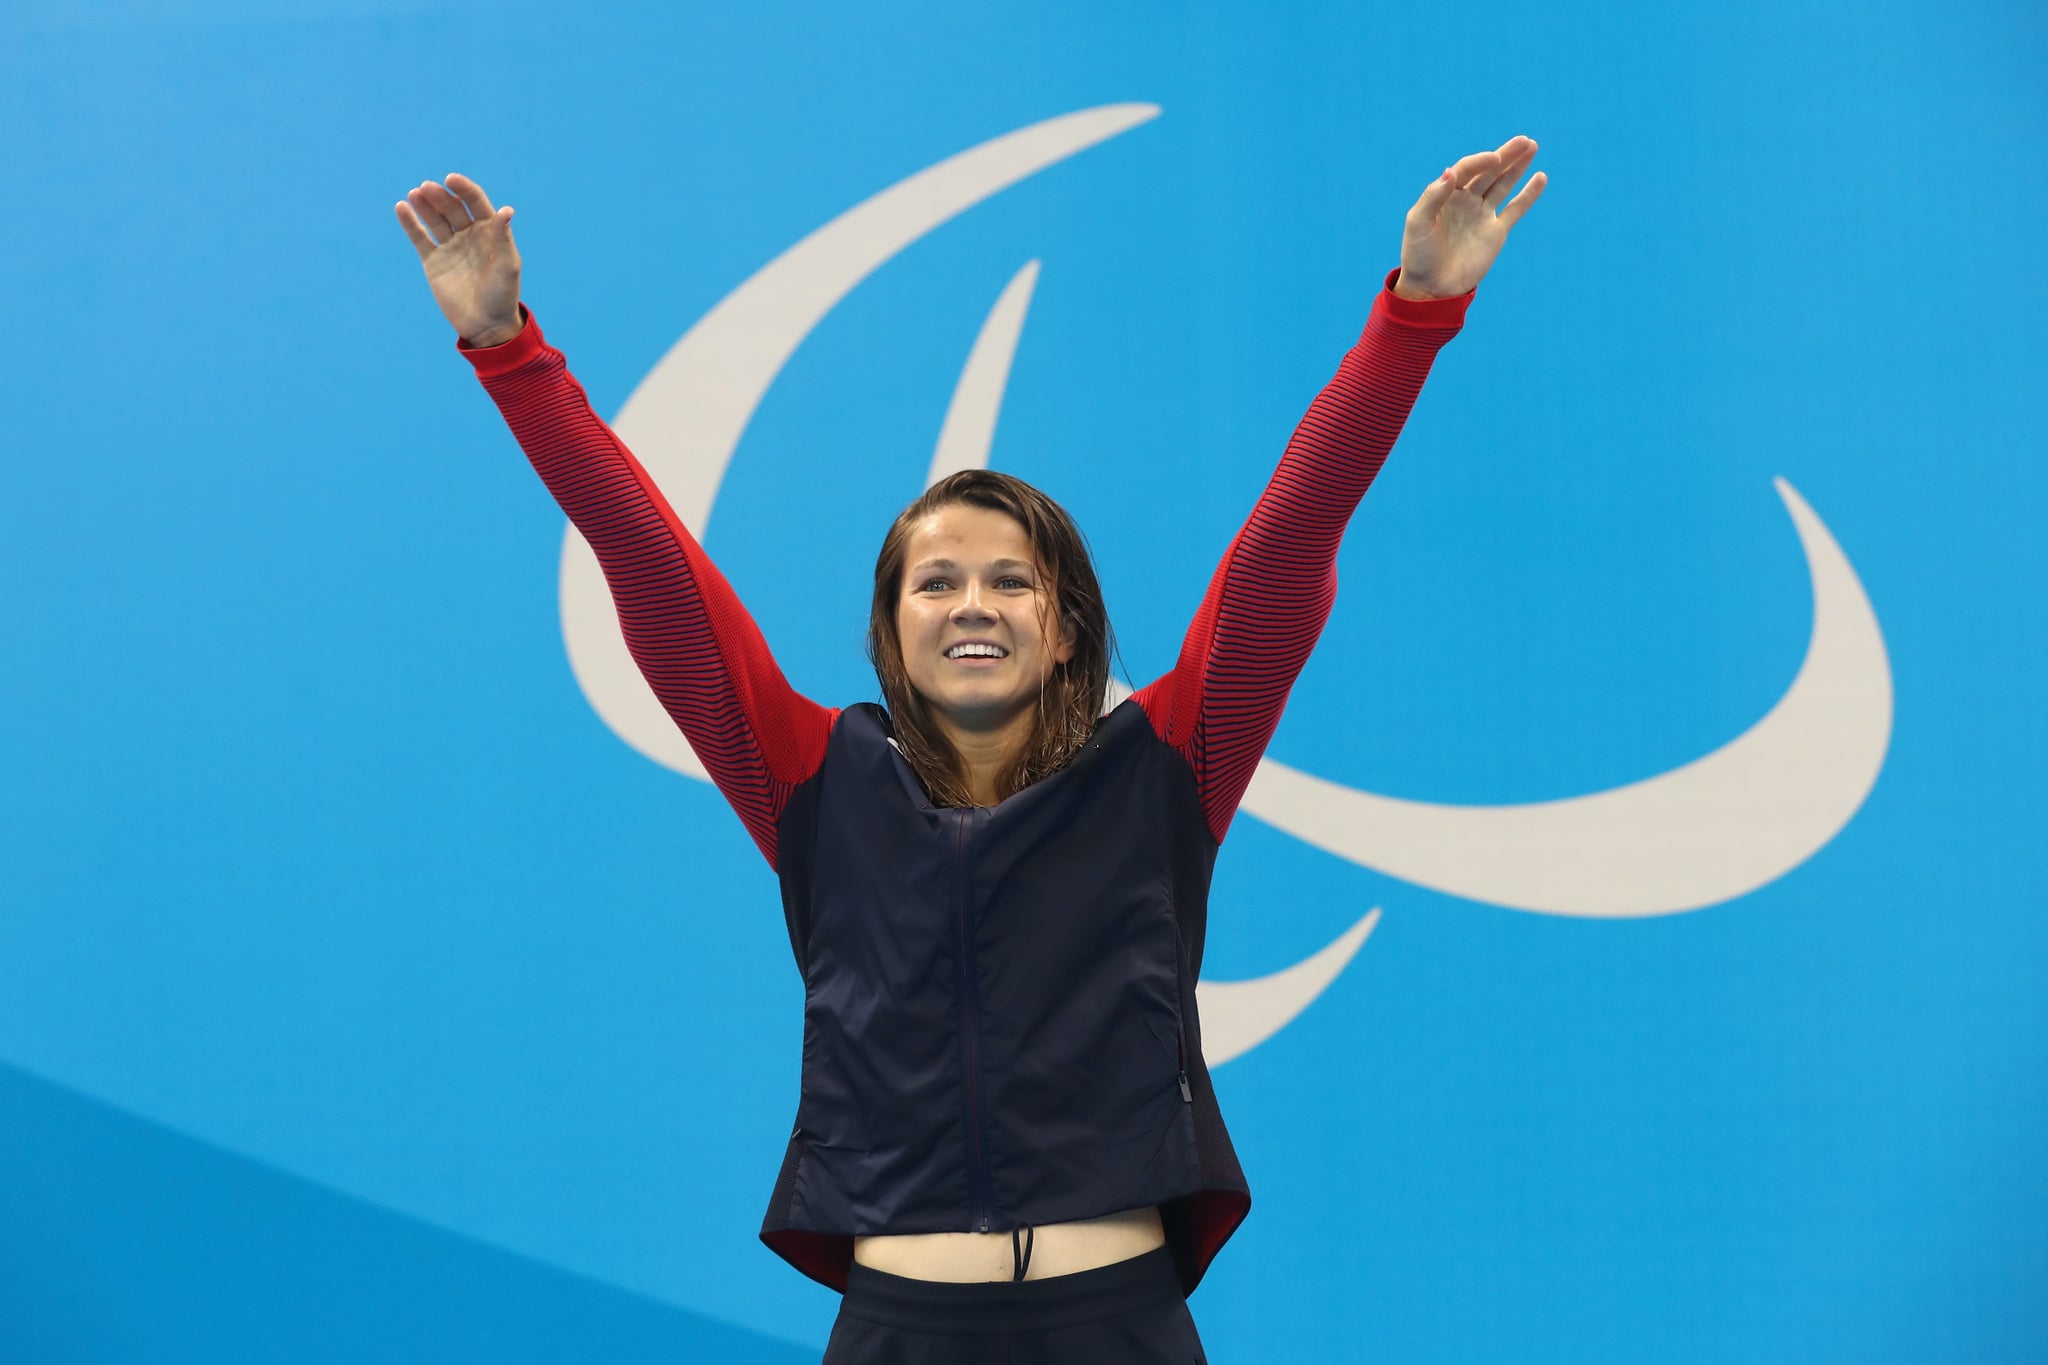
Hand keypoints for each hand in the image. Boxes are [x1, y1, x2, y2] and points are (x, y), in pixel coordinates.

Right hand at [394, 174, 523, 345]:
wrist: (486, 325)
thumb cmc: (502, 295)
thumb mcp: (508, 266)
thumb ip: (504, 238)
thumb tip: (506, 210)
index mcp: (489, 232)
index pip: (475, 202)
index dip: (464, 189)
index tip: (451, 179)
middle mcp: (468, 235)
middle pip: (452, 208)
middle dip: (440, 196)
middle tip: (427, 188)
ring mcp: (450, 247)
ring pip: (435, 219)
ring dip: (425, 205)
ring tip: (415, 194)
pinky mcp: (434, 261)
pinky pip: (420, 238)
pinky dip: (410, 223)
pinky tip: (401, 208)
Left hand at [1393, 136, 1545, 300]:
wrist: (1431, 287)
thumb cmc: (1419, 254)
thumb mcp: (1418, 223)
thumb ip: (1433, 196)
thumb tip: (1450, 171)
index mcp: (1445, 194)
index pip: (1466, 170)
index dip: (1480, 161)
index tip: (1494, 158)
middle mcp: (1465, 200)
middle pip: (1489, 171)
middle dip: (1506, 155)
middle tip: (1524, 140)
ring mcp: (1482, 214)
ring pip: (1503, 184)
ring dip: (1517, 166)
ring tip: (1532, 146)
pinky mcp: (1496, 232)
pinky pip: (1515, 209)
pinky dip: (1528, 195)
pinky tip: (1540, 178)